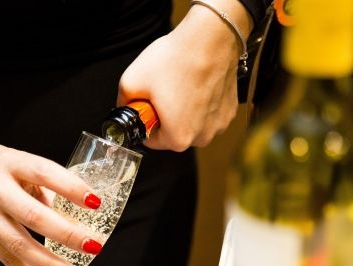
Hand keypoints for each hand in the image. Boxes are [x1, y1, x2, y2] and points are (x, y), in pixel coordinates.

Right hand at [0, 136, 101, 265]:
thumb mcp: (20, 162)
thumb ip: (46, 186)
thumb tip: (78, 214)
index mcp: (11, 163)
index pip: (45, 174)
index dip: (71, 188)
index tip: (96, 203)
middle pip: (33, 216)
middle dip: (66, 234)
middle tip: (93, 246)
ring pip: (19, 245)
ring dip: (50, 263)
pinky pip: (6, 260)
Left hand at [117, 0, 253, 149]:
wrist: (210, 38)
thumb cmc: (175, 59)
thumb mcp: (131, 81)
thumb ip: (123, 102)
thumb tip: (125, 108)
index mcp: (177, 138)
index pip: (150, 140)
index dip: (145, 121)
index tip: (148, 105)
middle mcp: (201, 137)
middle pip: (172, 134)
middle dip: (165, 117)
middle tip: (164, 92)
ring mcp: (218, 125)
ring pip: (191, 125)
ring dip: (184, 112)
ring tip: (181, 86)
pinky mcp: (229, 112)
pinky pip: (207, 114)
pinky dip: (201, 104)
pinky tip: (197, 85)